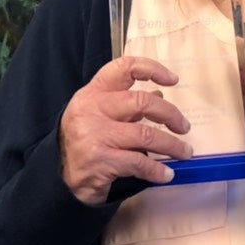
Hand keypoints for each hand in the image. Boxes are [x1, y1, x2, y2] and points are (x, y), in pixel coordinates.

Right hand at [58, 56, 193, 205]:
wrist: (59, 176)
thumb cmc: (85, 141)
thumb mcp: (101, 116)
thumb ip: (128, 105)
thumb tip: (160, 94)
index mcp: (93, 93)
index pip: (123, 68)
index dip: (152, 69)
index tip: (173, 79)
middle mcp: (92, 110)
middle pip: (142, 101)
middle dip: (170, 114)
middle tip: (184, 127)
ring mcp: (95, 135)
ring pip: (146, 134)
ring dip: (172, 145)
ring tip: (185, 152)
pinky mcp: (101, 160)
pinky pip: (139, 162)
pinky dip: (157, 170)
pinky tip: (166, 174)